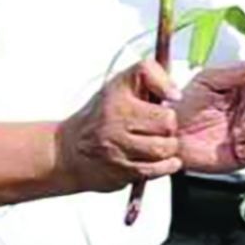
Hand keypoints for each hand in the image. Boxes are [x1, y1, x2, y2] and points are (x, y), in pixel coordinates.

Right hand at [58, 59, 182, 191]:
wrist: (68, 150)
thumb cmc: (101, 117)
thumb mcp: (119, 88)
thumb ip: (150, 78)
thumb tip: (176, 93)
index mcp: (116, 92)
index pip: (147, 74)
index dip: (166, 86)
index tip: (173, 96)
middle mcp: (114, 118)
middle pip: (166, 120)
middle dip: (170, 124)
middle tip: (161, 126)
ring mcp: (116, 146)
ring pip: (163, 147)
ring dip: (169, 146)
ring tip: (161, 143)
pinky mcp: (120, 170)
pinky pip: (155, 169)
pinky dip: (166, 165)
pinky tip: (165, 160)